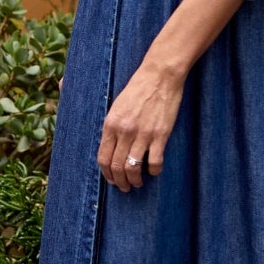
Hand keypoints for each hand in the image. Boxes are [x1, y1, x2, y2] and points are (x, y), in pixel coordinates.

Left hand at [98, 59, 184, 190]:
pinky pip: (154, 162)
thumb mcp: (117, 105)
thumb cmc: (138, 88)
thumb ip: (112, 126)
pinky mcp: (160, 134)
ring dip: (135, 180)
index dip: (106, 173)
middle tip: (125, 187)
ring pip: (133, 168)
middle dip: (120, 182)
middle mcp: (124, 132)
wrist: (160, 76)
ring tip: (138, 183)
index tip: (112, 179)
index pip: (103, 158)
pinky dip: (153, 171)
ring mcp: (142, 134)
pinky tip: (154, 171)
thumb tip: (108, 144)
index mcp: (111, 124)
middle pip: (117, 167)